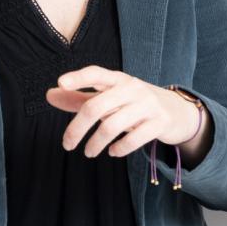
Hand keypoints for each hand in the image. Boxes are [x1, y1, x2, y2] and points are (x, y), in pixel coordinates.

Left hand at [45, 67, 203, 157]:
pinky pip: (134, 138)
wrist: (177, 111)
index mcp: (119, 79)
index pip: (97, 73)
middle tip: (67, 144)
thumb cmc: (134, 104)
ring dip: (95, 143)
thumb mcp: (110, 98)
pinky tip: (113, 152)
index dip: (79, 77)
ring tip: (89, 152)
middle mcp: (133, 88)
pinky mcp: (160, 122)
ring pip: (112, 125)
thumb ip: (80, 97)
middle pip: (97, 106)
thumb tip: (49, 94)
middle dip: (77, 128)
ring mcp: (148, 104)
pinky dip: (120, 148)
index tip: (61, 82)